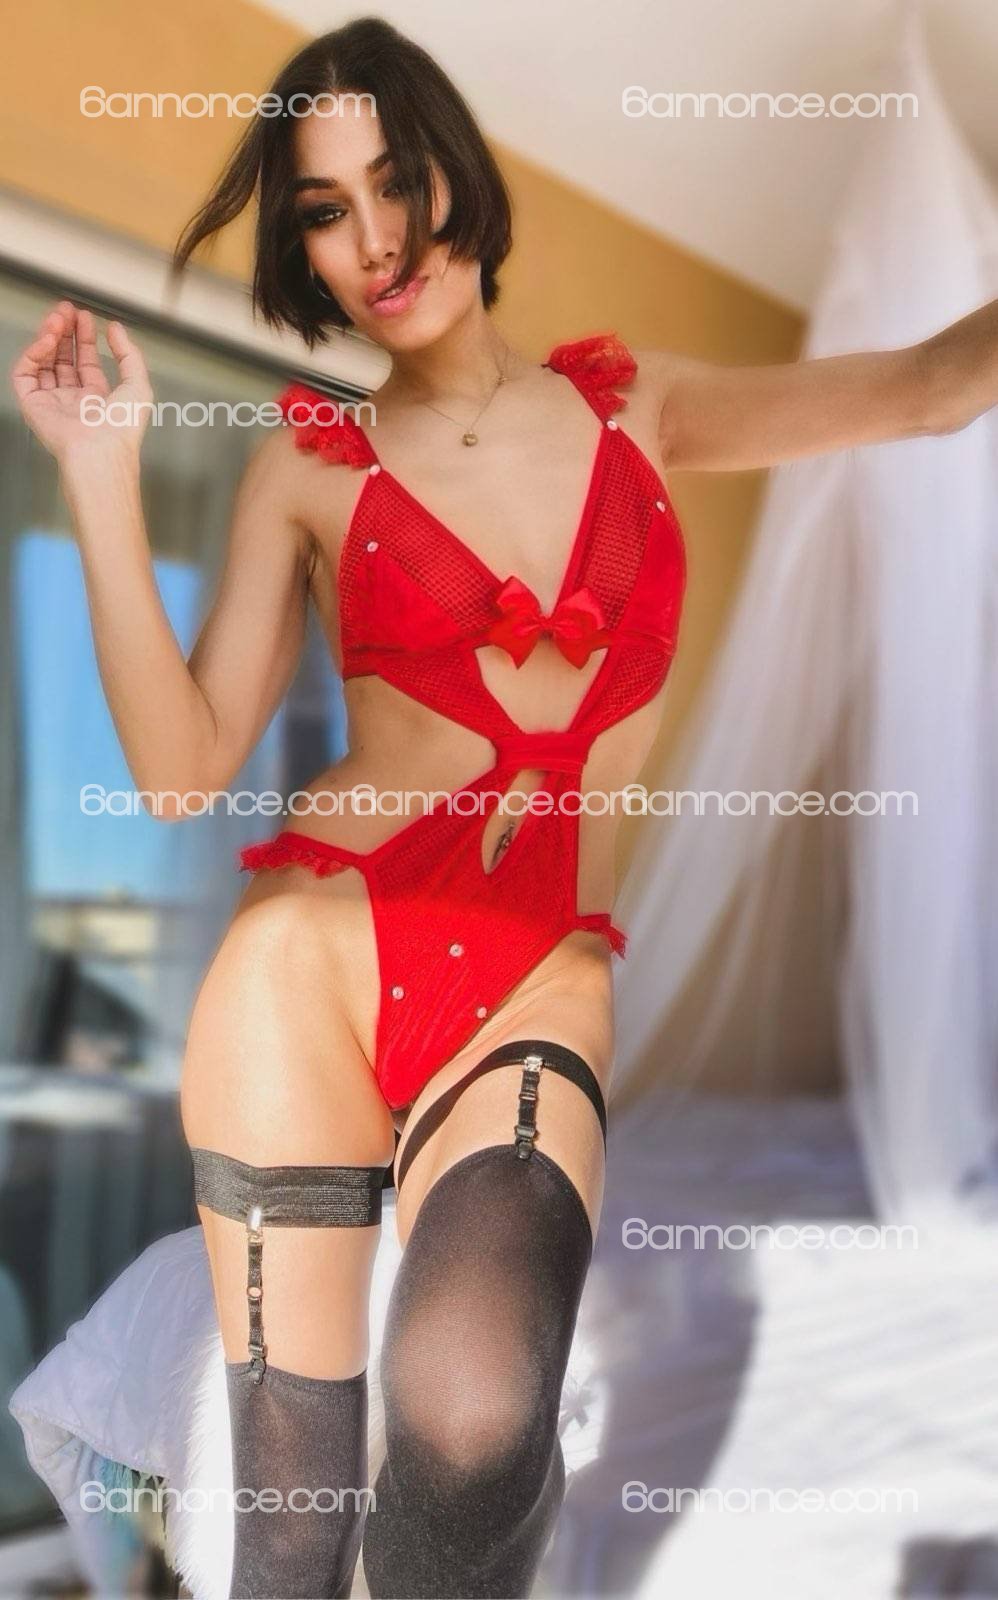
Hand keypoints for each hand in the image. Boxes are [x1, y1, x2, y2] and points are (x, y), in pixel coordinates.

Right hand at [10, 300, 152, 464]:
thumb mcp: (138, 384)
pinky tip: (47, 339)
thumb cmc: (122, 427)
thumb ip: (129, 354)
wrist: (100, 450)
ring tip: (56, 318)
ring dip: (49, 337)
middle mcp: (73, 400)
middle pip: (63, 359)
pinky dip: (33, 353)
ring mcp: (51, 402)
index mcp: (97, 399)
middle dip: (64, 333)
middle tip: (66, 310)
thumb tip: (116, 329)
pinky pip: (25, 373)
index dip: (84, 338)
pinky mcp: (32, 405)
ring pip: (43, 363)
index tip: (84, 316)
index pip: (86, 362)